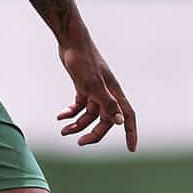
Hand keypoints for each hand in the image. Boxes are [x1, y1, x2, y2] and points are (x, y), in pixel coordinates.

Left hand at [56, 33, 137, 150]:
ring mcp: (95, 90)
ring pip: (89, 115)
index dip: (130, 133)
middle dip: (93, 133)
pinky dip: (70, 112)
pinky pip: (79, 106)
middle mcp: (107, 93)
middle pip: (104, 120)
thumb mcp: (93, 85)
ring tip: (63, 131)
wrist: (71, 42)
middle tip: (79, 143)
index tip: (131, 149)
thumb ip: (107, 104)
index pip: (127, 117)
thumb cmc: (84, 61)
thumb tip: (119, 121)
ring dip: (77, 124)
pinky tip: (60, 117)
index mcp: (114, 93)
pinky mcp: (83, 86)